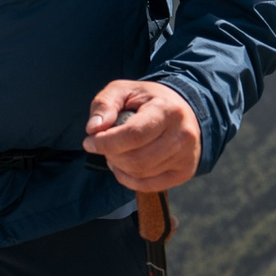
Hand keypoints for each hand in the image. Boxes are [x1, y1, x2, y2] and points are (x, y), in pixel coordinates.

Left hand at [81, 79, 200, 192]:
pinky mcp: (184, 172)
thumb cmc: (148, 100)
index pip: (134, 135)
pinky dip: (128, 179)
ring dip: (118, 167)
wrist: (183, 111)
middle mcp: (182, 135)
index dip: (106, 142)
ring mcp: (186, 157)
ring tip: (113, 153)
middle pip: (137, 159)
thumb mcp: (123, 90)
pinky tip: (122, 166)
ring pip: (141, 173)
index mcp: (167, 111)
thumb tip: (93, 129)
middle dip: (111, 155)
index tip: (89, 142)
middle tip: (101, 146)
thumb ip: (104, 104)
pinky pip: (149, 186)